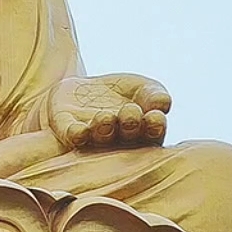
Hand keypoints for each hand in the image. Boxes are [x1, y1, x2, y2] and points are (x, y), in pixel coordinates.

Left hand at [47, 74, 170, 150]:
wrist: (81, 90)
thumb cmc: (119, 94)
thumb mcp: (143, 88)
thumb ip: (155, 95)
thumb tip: (162, 104)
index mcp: (142, 135)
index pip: (153, 135)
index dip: (154, 127)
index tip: (154, 116)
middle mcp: (118, 143)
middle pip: (127, 138)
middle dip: (130, 125)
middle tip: (129, 113)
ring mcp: (93, 140)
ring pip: (101, 138)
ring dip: (105, 129)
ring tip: (106, 117)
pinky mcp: (69, 133)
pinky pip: (73, 137)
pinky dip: (77, 134)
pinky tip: (81, 130)